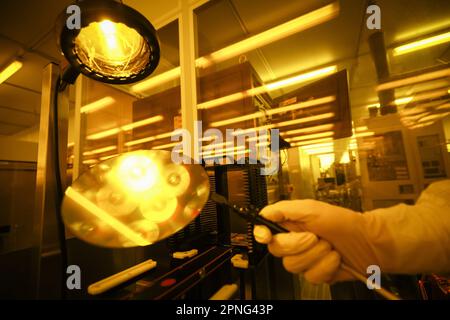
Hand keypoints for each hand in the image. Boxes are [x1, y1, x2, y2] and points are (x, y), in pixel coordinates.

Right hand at [253, 200, 379, 283]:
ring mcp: (304, 259)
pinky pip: (311, 276)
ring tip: (329, 247)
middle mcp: (294, 242)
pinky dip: (326, 267)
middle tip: (316, 237)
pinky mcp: (316, 274)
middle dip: (300, 244)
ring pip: (294, 266)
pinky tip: (334, 259)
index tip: (266, 235)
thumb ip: (285, 209)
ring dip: (316, 255)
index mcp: (290, 225)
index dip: (262, 234)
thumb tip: (264, 213)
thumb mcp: (311, 208)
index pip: (264, 231)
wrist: (367, 242)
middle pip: (278, 251)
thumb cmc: (343, 222)